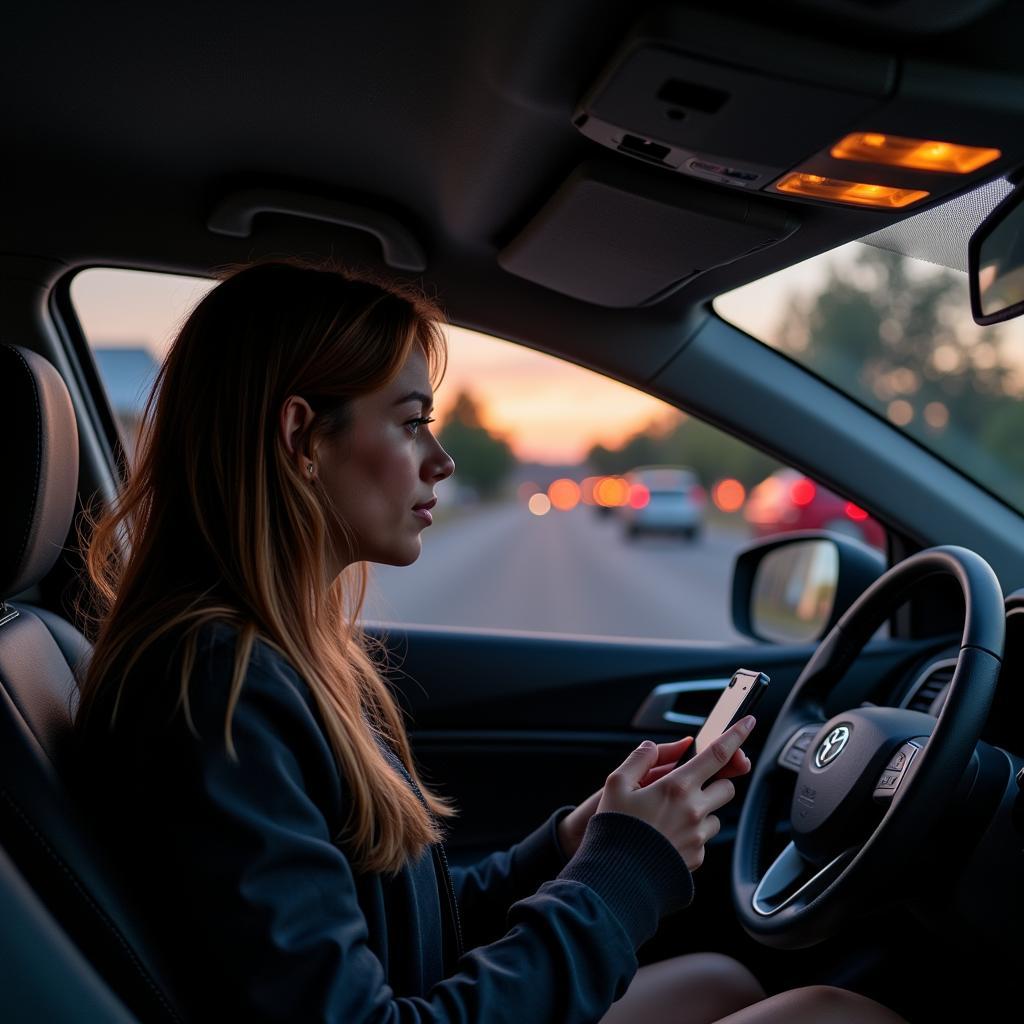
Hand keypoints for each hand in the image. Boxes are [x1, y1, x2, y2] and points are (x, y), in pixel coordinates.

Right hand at [555, 730, 751, 858]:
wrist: (616, 880)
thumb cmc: (614, 829)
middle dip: (714, 782)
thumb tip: (652, 746)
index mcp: (677, 787)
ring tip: (669, 818)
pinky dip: (692, 834)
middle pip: (726, 787)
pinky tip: (667, 838)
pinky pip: (704, 839)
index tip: (748, 722)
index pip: (717, 754)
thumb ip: (639, 759)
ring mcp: (699, 837)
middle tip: (689, 786)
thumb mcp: (616, 784)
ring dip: (702, 810)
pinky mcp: (698, 859)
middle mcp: (694, 811)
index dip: (736, 736)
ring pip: (716, 815)